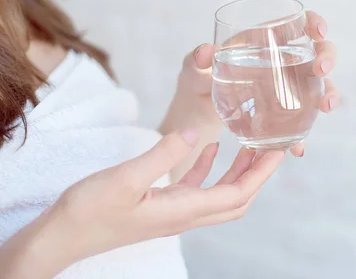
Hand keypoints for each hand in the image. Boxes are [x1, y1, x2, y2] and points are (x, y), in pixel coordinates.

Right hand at [1, 129, 283, 277]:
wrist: (61, 236)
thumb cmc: (90, 211)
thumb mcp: (126, 178)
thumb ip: (163, 154)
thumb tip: (192, 133)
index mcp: (183, 210)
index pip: (237, 193)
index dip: (262, 173)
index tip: (279, 151)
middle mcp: (184, 215)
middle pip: (236, 199)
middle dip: (258, 175)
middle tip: (271, 148)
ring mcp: (172, 212)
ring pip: (218, 194)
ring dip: (237, 172)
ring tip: (248, 146)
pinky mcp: (159, 207)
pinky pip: (194, 188)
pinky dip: (207, 169)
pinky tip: (207, 148)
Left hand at [160, 11, 338, 157]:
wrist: (199, 110)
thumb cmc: (198, 78)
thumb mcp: (194, 68)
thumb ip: (198, 60)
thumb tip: (205, 52)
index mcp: (265, 40)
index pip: (298, 23)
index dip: (314, 21)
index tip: (317, 30)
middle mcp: (283, 61)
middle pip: (318, 52)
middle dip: (327, 58)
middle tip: (321, 70)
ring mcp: (288, 88)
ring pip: (320, 85)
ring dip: (328, 94)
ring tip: (325, 107)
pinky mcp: (285, 113)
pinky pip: (302, 121)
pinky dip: (303, 135)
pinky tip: (299, 148)